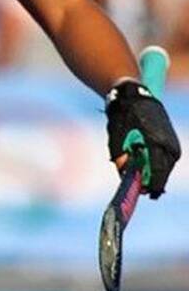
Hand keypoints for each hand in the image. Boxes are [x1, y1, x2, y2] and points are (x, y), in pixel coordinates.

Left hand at [106, 80, 180, 197]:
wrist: (136, 97)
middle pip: (162, 173)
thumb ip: (120, 158)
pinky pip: (165, 161)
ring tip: (138, 168)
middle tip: (140, 188)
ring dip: (152, 171)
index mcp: (156, 143)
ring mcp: (173, 144)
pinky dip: (156, 164)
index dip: (150, 185)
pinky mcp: (172, 143)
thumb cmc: (123, 116)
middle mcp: (169, 146)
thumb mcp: (116, 137)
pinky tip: (145, 163)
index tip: (144, 194)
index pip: (157, 173)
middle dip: (150, 181)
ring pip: (165, 168)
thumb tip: (124, 175)